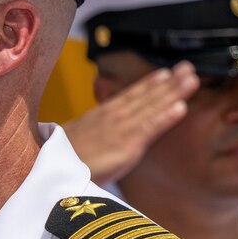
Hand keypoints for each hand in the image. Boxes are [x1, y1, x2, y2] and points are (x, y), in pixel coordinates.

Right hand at [66, 61, 198, 184]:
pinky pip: (149, 128)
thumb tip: (85, 137)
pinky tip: (181, 107)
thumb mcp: (69, 142)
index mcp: (99, 118)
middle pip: (144, 97)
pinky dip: (165, 117)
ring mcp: (120, 129)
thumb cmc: (56, 161)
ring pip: (151, 107)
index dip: (147, 85)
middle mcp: (112, 118)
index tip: (165, 73)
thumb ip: (84, 136)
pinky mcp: (126, 145)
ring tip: (191, 78)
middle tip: (188, 67)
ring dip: (172, 91)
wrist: (46, 171)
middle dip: (168, 82)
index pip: (128, 98)